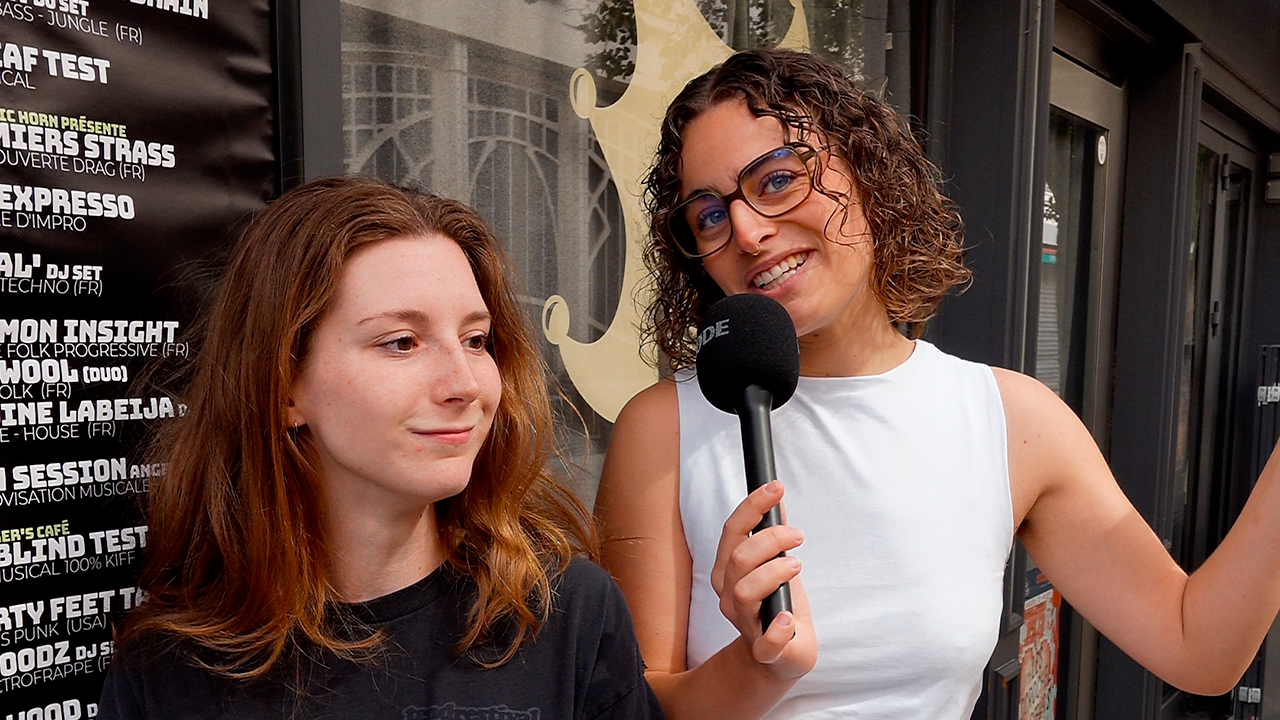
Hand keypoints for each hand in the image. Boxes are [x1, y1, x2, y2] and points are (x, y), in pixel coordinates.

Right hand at [710, 480, 816, 679]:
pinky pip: (765, 643)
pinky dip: (777, 629)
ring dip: (774, 573)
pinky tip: (789, 618)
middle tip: (798, 536)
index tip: (776, 488)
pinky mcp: (766, 651)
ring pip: (745, 592)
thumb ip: (773, 534)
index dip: (752, 506)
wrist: (780, 657)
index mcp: (728, 572)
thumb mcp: (777, 563)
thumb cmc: (778, 605)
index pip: (731, 532)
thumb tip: (776, 497)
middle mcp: (729, 596)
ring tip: (796, 566)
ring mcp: (745, 624)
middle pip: (738, 559)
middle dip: (770, 539)